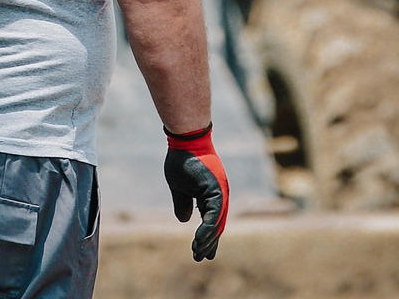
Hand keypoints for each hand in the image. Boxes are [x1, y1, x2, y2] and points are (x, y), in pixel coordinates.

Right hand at [162, 124, 227, 260]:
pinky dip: (208, 229)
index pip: (211, 219)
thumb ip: (182, 204)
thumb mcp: (179, 187)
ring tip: (199, 254)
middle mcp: (219, 194)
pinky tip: (200, 240)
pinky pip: (214, 214)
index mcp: (211, 193)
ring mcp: (219, 192)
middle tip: (201, 258)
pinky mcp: (216, 190)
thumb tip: (184, 221)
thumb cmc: (181, 160)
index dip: (206, 235)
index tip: (199, 250)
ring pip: (217, 222)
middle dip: (209, 242)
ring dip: (208, 240)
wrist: (185, 139)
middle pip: (216, 223)